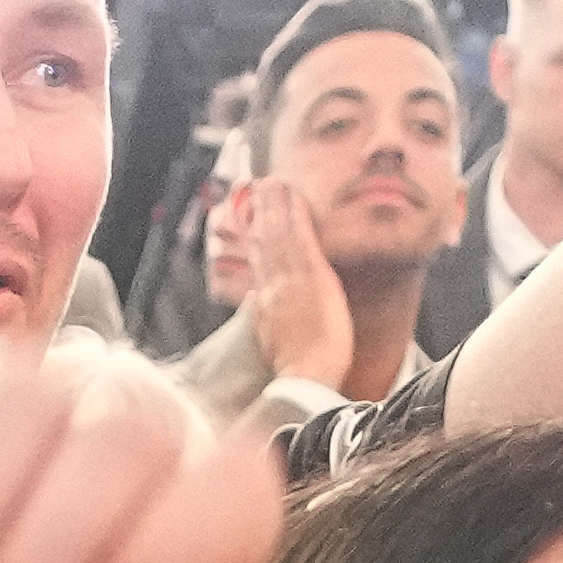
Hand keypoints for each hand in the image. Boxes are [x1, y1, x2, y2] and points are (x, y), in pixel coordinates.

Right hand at [227, 178, 352, 395]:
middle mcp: (272, 286)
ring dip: (274, 205)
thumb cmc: (295, 369)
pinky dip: (295, 215)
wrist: (304, 379)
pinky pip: (301, 238)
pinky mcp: (312, 277)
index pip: (258, 262)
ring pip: (278, 234)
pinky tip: (293, 198)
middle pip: (263, 242)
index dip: (252, 237)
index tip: (251, 219)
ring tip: (272, 183)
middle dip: (259, 212)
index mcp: (264, 302)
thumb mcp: (269, 341)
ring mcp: (290, 280)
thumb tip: (254, 302)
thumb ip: (260, 319)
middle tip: (257, 187)